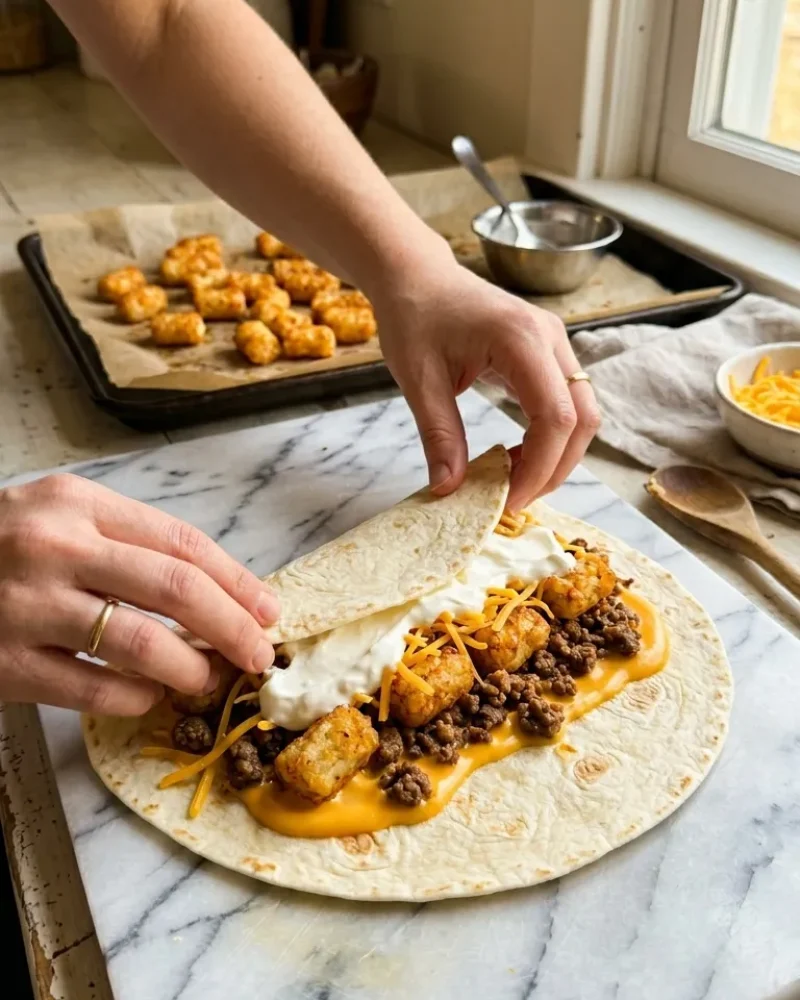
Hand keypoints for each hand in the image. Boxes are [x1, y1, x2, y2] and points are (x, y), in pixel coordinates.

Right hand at [0, 474, 278, 714]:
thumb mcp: (58, 519)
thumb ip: (127, 544)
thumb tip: (219, 592)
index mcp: (76, 503)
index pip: (181, 542)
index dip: (236, 580)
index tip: (268, 609)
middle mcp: (53, 546)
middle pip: (175, 588)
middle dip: (233, 625)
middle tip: (259, 653)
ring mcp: (24, 604)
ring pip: (141, 642)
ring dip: (191, 667)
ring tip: (208, 677)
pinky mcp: (3, 661)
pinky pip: (93, 687)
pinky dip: (136, 696)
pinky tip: (150, 695)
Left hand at [376, 255, 599, 509]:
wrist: (417, 276)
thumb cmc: (414, 316)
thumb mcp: (418, 379)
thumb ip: (439, 435)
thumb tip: (449, 489)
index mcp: (520, 338)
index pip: (555, 417)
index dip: (539, 468)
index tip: (508, 500)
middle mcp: (549, 338)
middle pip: (582, 418)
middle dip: (555, 469)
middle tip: (514, 500)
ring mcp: (555, 343)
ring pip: (582, 413)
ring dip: (557, 455)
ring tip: (513, 481)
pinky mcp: (549, 352)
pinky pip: (566, 403)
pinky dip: (550, 437)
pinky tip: (515, 455)